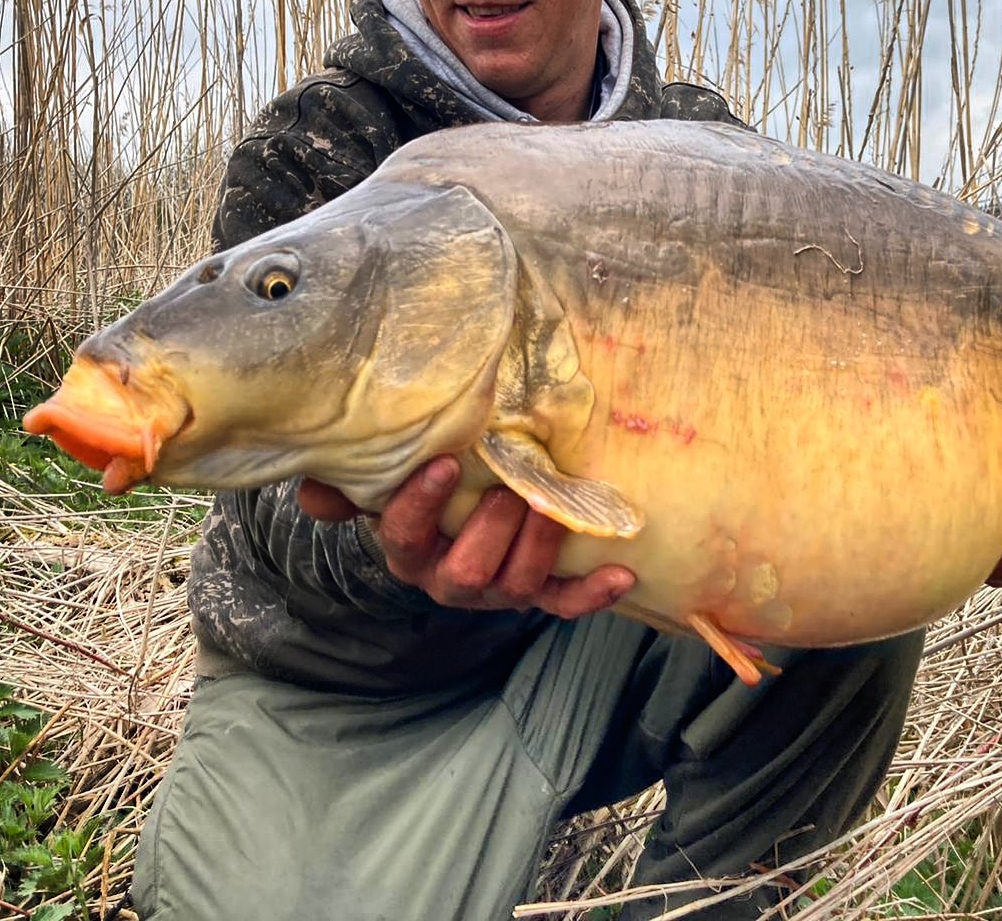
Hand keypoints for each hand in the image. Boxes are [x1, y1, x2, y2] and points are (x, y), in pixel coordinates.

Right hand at [298, 457, 635, 618]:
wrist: (450, 518)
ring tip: (553, 506)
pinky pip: (563, 602)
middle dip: (492, 532)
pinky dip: (593, 593)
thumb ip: (343, 485)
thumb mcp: (375, 482)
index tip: (446, 463)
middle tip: (514, 489)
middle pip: (468, 572)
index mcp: (408, 551)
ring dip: (539, 548)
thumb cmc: (416, 490)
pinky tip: (623, 573)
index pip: (404, 536)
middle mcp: (449, 578)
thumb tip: (313, 491)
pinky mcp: (536, 592)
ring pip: (518, 585)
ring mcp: (497, 589)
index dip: (422, 504)